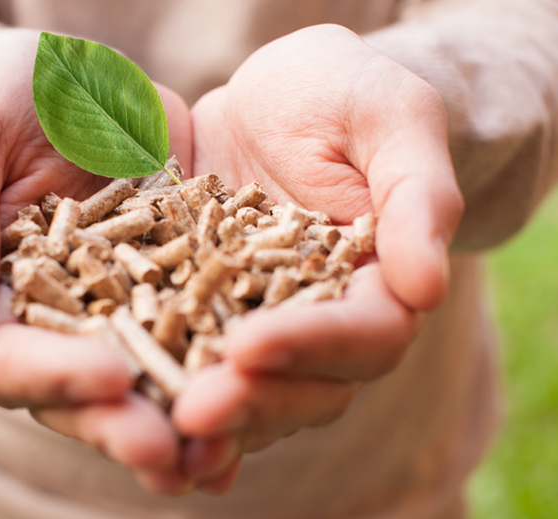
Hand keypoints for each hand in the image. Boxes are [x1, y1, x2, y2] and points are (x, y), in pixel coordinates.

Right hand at [0, 30, 194, 494]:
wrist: (82, 81)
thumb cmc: (4, 99)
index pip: (7, 359)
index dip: (53, 378)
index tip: (107, 380)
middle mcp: (65, 323)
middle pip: (85, 394)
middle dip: (124, 424)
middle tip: (168, 452)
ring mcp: (132, 312)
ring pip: (153, 382)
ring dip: (186, 423)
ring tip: (221, 455)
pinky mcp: (189, 289)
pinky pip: (211, 338)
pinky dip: (235, 375)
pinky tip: (269, 401)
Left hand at [172, 24, 464, 488]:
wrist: (273, 96)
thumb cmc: (343, 93)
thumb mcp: (390, 117)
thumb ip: (418, 196)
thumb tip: (427, 288)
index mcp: (379, 282)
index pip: (363, 334)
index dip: (309, 346)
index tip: (249, 347)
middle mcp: (322, 321)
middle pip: (303, 385)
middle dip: (249, 401)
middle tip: (193, 413)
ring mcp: (261, 325)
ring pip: (247, 392)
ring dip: (207, 420)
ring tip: (157, 435)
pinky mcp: (205, 314)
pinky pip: (191, 363)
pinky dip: (168, 398)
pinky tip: (129, 425)